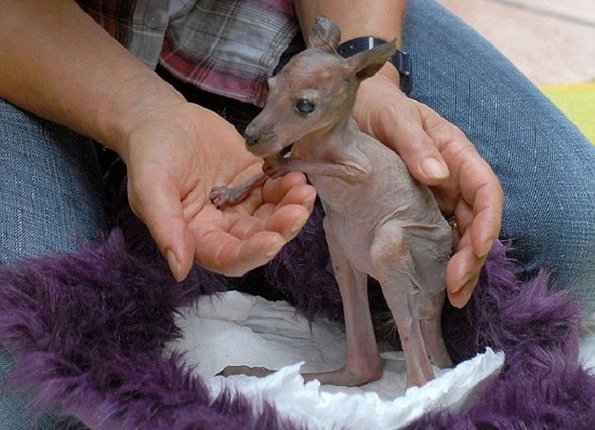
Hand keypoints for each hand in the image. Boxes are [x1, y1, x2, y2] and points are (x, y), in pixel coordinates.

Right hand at [121, 101, 315, 280]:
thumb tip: (179, 270)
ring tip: (303, 190)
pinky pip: (277, 191)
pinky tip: (296, 176)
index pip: (228, 256)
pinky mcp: (255, 181)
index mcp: (197, 235)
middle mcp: (223, 226)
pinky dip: (289, 187)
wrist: (163, 119)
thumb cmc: (150, 153)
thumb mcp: (150, 188)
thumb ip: (166, 227)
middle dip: (281, 228)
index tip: (273, 240)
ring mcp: (242, 204)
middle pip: (258, 238)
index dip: (252, 253)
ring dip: (292, 209)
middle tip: (298, 209)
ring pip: (273, 217)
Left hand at [353, 65, 503, 307]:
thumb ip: (415, 144)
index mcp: (456, 155)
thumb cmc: (379, 108)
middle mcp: (452, 179)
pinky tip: (430, 281)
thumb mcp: (396, 119)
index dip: (487, 222)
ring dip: (458, 266)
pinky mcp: (416, 208)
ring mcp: (436, 196)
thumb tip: (438, 175)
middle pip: (476, 222)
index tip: (476, 249)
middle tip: (456, 289)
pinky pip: (434, 236)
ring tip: (450, 296)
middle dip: (472, 257)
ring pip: (458, 235)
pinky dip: (437, 259)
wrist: (355, 111)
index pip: (485, 191)